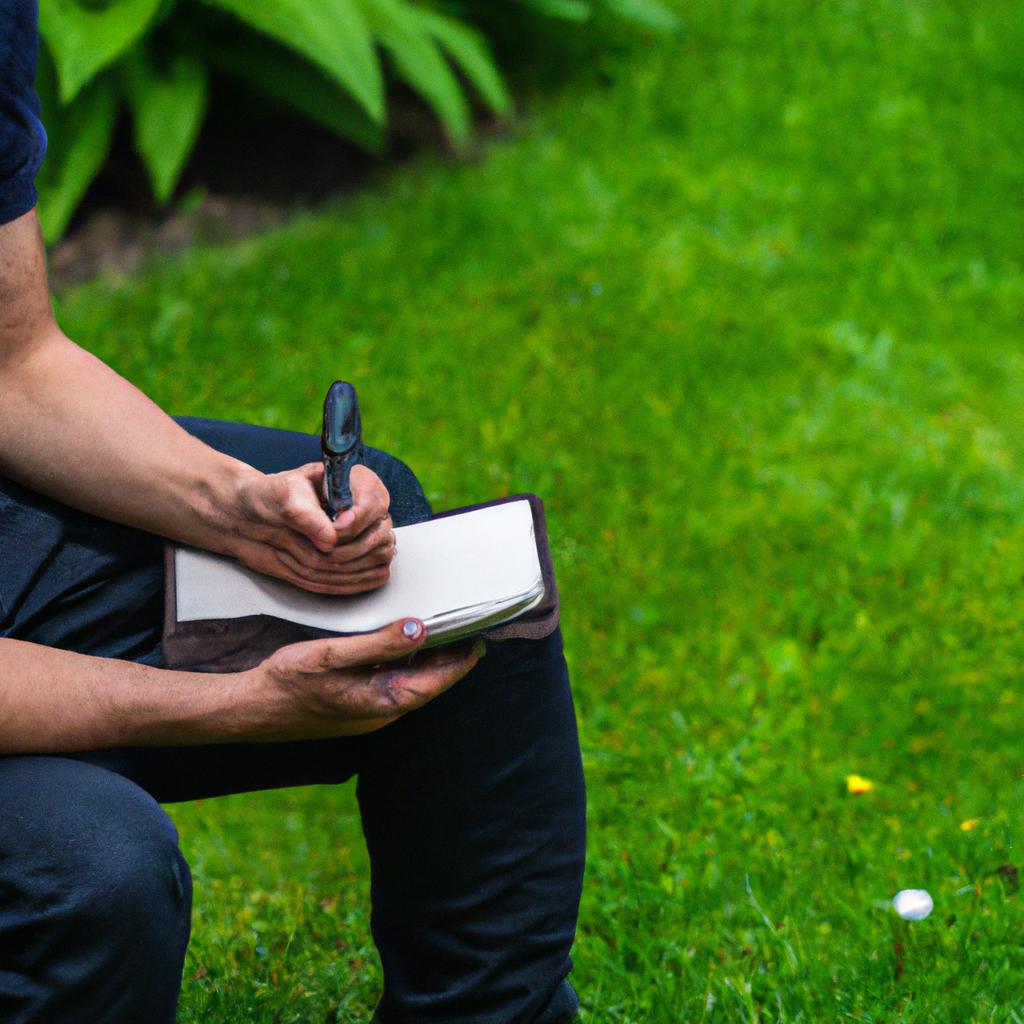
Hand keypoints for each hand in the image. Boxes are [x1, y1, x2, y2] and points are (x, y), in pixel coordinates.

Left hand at [227, 462, 395, 593]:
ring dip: (351, 565)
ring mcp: (372, 529)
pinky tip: (330, 572)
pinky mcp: (368, 550)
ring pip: (380, 554)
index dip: (355, 521)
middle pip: (380, 533)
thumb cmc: (276, 498)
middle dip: (350, 547)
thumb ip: (307, 515)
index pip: (374, 503)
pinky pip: (376, 570)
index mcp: (356, 479)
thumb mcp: (284, 498)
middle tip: (322, 549)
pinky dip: (356, 577)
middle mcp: (370, 505)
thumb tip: (329, 540)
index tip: (334, 530)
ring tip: (321, 559)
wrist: (264, 514)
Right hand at [250, 618, 484, 738]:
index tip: (481, 638)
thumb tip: (420, 630)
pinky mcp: (358, 706)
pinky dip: (407, 664)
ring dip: (430, 660)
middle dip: (451, 658)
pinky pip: (394, 684)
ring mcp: (370, 712)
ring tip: (445, 631)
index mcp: (384, 701)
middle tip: (468, 628)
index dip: (462, 660)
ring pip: (412, 683)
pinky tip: (405, 645)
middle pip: (429, 683)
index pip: (437, 681)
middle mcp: (383, 712)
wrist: (252, 710)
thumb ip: (379, 644)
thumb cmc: (289, 681)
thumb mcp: (334, 656)